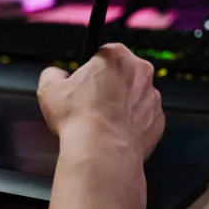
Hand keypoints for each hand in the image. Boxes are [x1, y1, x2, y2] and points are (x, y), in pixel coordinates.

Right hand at [37, 44, 164, 160]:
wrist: (101, 153)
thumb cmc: (77, 118)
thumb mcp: (49, 89)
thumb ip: (52, 74)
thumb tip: (56, 74)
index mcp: (117, 56)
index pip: (104, 55)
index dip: (92, 71)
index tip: (84, 85)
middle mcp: (141, 72)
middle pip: (124, 74)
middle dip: (111, 86)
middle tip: (93, 105)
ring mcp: (153, 97)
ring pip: (136, 96)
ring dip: (123, 105)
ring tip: (104, 123)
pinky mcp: (159, 121)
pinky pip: (145, 119)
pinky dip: (133, 125)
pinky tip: (117, 134)